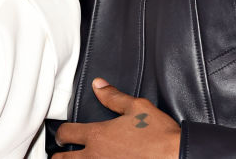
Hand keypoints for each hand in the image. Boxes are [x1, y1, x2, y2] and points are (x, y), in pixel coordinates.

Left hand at [54, 79, 179, 157]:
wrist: (176, 156)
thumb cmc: (159, 135)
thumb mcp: (137, 107)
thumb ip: (113, 97)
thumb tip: (99, 85)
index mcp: (98, 136)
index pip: (66, 133)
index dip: (61, 132)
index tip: (62, 134)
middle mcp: (96, 157)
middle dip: (59, 157)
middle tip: (59, 155)